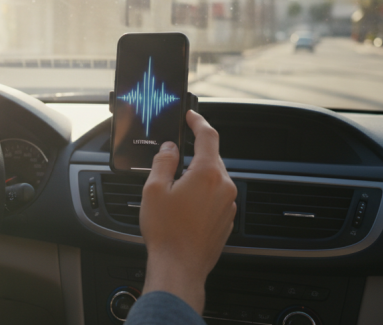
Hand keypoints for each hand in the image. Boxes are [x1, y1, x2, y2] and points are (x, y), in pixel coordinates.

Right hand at [139, 110, 236, 313]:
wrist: (180, 267)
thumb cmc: (166, 232)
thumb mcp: (154, 189)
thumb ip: (163, 161)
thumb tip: (169, 148)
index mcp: (207, 174)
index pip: (208, 136)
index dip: (198, 121)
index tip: (191, 116)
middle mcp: (224, 186)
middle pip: (211, 158)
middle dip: (193, 153)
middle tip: (172, 157)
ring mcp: (228, 204)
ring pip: (214, 178)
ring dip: (197, 176)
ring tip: (174, 189)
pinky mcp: (226, 219)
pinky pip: (216, 196)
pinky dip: (202, 194)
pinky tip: (184, 206)